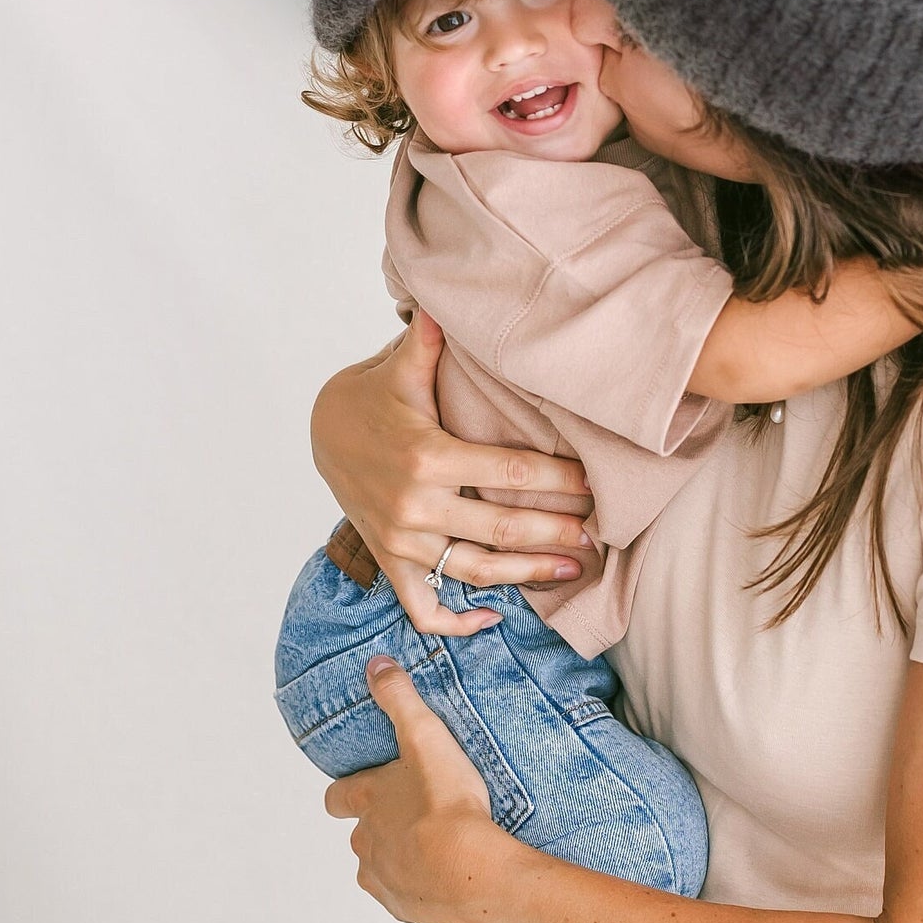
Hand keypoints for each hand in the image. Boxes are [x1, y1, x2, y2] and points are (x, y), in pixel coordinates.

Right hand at [311, 314, 595, 638]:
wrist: (322, 432)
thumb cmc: (375, 397)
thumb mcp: (401, 369)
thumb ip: (428, 342)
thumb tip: (445, 301)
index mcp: (426, 456)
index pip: (508, 476)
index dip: (558, 481)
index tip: (594, 484)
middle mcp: (415, 505)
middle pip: (501, 529)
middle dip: (556, 532)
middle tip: (600, 534)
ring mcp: (402, 541)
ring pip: (475, 570)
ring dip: (527, 576)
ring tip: (573, 568)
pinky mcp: (392, 561)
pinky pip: (423, 607)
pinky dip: (455, 621)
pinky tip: (491, 619)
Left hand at [325, 658, 506, 922]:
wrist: (469, 871)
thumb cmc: (446, 804)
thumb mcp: (426, 737)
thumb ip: (400, 699)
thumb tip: (376, 665)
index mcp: (366, 802)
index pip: (336, 797)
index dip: (346, 792)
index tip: (360, 788)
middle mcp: (365, 842)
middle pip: (359, 834)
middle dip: (378, 825)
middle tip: (411, 814)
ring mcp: (383, 877)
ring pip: (377, 866)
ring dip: (396, 856)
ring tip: (431, 847)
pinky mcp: (404, 906)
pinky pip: (401, 895)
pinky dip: (416, 886)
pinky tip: (441, 877)